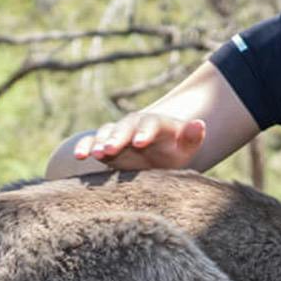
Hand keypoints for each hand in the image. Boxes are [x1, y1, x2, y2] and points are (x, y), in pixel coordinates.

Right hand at [73, 113, 206, 170]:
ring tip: (96, 154)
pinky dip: (85, 147)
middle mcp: (134, 125)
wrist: (158, 154)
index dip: (145, 132)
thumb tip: (200, 124)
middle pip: (125, 127)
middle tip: (110, 149)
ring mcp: (117, 133)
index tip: (141, 143)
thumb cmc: (175, 153)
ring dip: (100, 143)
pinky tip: (80, 156)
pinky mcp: (104, 144)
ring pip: (106, 133)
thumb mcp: (186, 148)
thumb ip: (192, 137)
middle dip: (117, 137)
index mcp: (156, 124)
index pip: (151, 124)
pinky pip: (92, 143)